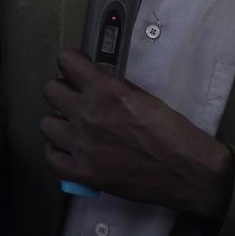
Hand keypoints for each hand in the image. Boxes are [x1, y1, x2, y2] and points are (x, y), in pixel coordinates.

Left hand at [41, 50, 233, 218]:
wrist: (187, 172)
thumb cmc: (173, 134)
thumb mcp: (144, 97)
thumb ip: (114, 88)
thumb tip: (95, 82)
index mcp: (106, 92)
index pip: (66, 62)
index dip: (70, 63)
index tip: (74, 67)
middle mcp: (88, 116)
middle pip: (50, 91)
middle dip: (62, 91)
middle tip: (74, 98)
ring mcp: (83, 146)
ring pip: (46, 124)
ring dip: (59, 123)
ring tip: (72, 127)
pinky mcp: (84, 173)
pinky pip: (51, 159)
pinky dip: (58, 153)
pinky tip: (70, 150)